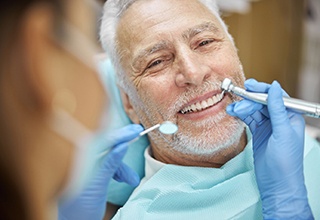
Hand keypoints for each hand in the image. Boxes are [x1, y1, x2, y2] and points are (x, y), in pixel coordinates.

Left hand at [58, 124, 142, 219]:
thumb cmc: (78, 210)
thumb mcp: (97, 185)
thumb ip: (109, 163)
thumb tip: (122, 145)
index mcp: (76, 161)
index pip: (101, 140)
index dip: (120, 134)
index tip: (136, 130)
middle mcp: (77, 161)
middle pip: (105, 146)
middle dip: (123, 148)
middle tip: (138, 138)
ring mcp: (82, 168)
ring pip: (107, 158)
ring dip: (121, 167)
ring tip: (132, 180)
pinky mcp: (86, 176)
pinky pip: (104, 166)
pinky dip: (116, 172)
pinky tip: (123, 179)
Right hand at [227, 79, 312, 218]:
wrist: (277, 185)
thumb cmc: (285, 162)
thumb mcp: (282, 133)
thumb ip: (277, 109)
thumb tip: (274, 86)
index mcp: (291, 117)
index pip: (276, 97)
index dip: (262, 90)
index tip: (249, 86)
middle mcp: (280, 119)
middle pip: (263, 102)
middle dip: (249, 101)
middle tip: (237, 101)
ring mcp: (269, 126)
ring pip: (254, 110)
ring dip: (242, 108)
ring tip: (231, 110)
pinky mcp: (259, 133)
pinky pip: (249, 119)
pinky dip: (241, 115)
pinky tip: (233, 113)